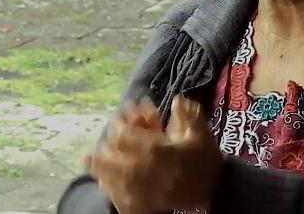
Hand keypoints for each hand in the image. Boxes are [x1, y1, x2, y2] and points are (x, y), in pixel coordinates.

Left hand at [86, 97, 222, 213]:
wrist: (214, 191)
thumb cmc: (206, 160)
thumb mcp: (202, 133)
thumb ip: (189, 114)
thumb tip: (177, 99)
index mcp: (158, 150)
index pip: (128, 137)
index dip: (120, 125)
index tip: (117, 117)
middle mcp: (146, 170)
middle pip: (115, 158)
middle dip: (104, 149)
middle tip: (94, 143)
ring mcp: (144, 190)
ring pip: (114, 179)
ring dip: (100, 168)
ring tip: (88, 158)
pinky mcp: (145, 204)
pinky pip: (121, 198)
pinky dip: (110, 188)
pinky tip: (102, 182)